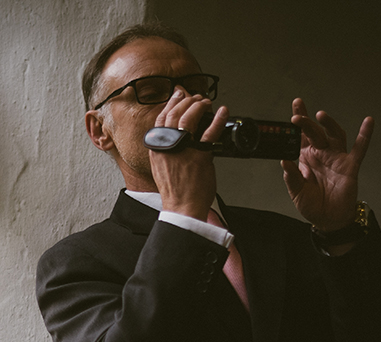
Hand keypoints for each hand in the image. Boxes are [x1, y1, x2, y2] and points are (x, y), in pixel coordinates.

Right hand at [150, 89, 228, 219]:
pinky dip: (218, 119)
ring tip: (207, 103)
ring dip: (200, 106)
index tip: (179, 95)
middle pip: (176, 113)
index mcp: (158, 148)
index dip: (172, 103)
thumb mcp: (161, 167)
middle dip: (188, 101)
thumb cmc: (175, 191)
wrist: (182, 207)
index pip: (162, 117)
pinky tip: (222, 112)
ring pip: (190, 118)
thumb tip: (177, 135)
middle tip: (196, 98)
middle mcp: (169, 146)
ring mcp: (184, 150)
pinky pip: (211, 132)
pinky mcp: (201, 156)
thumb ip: (166, 149)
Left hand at [282, 98, 372, 231]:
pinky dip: (364, 136)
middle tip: (298, 117)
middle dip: (307, 123)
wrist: (328, 220)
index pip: (301, 135)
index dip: (300, 119)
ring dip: (329, 124)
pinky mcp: (350, 166)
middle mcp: (322, 154)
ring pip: (335, 135)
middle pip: (316, 132)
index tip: (296, 104)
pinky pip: (359, 149)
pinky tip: (368, 122)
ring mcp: (336, 158)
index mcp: (307, 157)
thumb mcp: (296, 192)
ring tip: (321, 115)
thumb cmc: (312, 204)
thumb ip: (291, 177)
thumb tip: (284, 161)